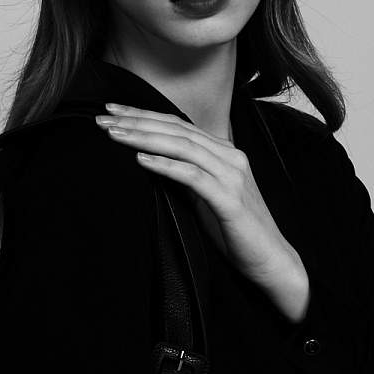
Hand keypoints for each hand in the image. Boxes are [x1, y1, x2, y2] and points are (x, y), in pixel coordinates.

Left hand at [94, 103, 309, 322]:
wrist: (271, 262)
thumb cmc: (235, 234)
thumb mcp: (203, 200)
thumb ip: (184, 179)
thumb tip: (148, 165)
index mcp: (223, 153)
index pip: (177, 125)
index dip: (143, 115)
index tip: (112, 111)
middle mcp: (230, 157)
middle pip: (176, 129)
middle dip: (136, 120)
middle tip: (102, 117)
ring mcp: (232, 176)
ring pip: (183, 146)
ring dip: (144, 138)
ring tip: (114, 135)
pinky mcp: (230, 200)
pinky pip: (193, 176)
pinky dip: (166, 166)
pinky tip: (141, 160)